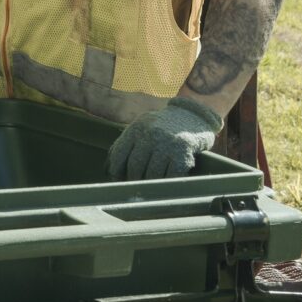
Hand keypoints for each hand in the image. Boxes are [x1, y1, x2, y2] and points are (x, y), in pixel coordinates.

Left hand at [107, 97, 222, 179]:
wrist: (193, 114)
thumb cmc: (162, 126)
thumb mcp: (142, 127)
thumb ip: (127, 144)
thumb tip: (108, 169)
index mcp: (136, 129)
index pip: (119, 155)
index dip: (116, 172)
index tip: (118, 181)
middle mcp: (150, 134)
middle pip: (135, 167)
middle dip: (134, 180)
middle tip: (137, 188)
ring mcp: (167, 142)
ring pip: (153, 174)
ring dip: (152, 184)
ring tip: (152, 188)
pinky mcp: (184, 150)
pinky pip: (172, 175)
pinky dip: (169, 182)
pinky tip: (168, 185)